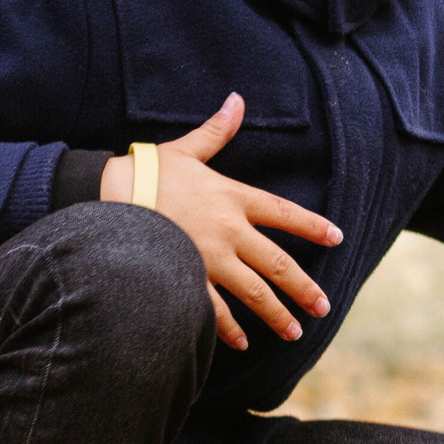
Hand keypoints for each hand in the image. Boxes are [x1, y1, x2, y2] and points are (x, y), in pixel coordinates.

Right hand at [102, 93, 341, 350]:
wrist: (106, 196)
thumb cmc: (146, 171)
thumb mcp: (186, 149)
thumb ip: (216, 132)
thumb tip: (236, 100)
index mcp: (233, 197)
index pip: (284, 214)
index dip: (313, 225)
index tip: (337, 238)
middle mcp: (229, 231)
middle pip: (278, 264)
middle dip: (303, 288)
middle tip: (323, 307)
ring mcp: (208, 258)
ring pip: (254, 293)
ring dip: (277, 315)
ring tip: (295, 333)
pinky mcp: (185, 277)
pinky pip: (213, 309)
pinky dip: (228, 329)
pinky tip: (242, 342)